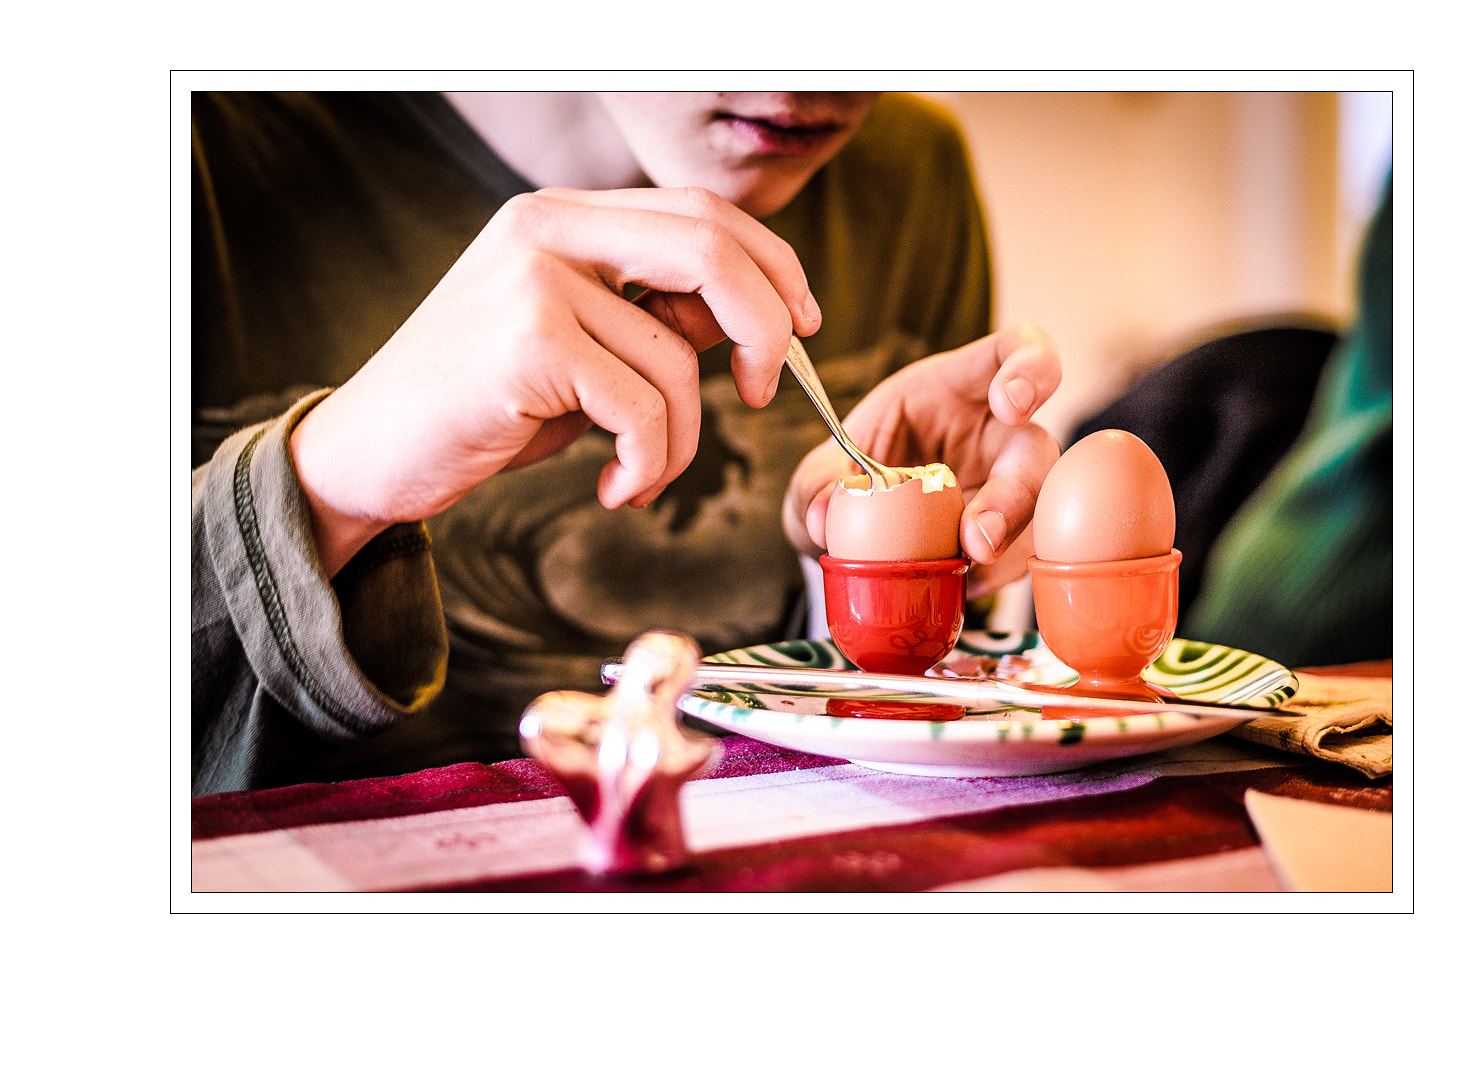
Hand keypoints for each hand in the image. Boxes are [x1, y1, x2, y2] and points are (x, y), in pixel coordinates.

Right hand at [289, 186, 820, 575]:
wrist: (368, 455)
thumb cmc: (479, 408)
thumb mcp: (576, 351)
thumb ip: (651, 319)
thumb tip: (744, 323)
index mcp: (563, 217)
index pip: (703, 212)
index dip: (773, 266)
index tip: (802, 326)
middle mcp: (548, 228)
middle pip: (713, 247)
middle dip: (768, 328)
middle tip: (766, 393)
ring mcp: (535, 279)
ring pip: (678, 358)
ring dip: (681, 441)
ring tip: (639, 475)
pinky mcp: (528, 342)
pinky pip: (643, 409)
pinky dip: (650, 464)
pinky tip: (615, 487)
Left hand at [782, 325, 1061, 598]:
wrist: (848, 531)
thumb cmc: (850, 474)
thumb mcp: (822, 469)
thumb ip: (819, 484)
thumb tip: (825, 520)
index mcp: (958, 387)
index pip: (1017, 351)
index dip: (1031, 368)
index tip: (1010, 404)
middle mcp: (996, 435)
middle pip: (1038, 449)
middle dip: (1018, 492)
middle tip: (979, 537)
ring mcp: (1008, 490)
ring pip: (1038, 514)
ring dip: (1007, 547)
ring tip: (963, 570)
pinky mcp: (1008, 538)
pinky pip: (1018, 558)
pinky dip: (991, 579)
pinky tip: (958, 588)